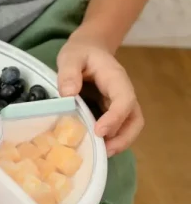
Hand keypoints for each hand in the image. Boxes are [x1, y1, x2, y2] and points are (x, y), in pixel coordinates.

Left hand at [57, 31, 143, 156]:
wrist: (89, 49)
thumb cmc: (81, 52)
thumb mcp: (71, 56)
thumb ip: (69, 72)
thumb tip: (68, 94)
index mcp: (116, 79)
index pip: (124, 100)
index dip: (115, 118)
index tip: (99, 131)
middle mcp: (123, 93)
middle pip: (134, 120)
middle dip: (123, 138)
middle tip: (104, 152)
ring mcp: (119, 104)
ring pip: (129, 127)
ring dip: (119, 143)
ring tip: (100, 154)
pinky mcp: (111, 112)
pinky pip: (117, 129)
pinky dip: (109, 140)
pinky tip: (94, 148)